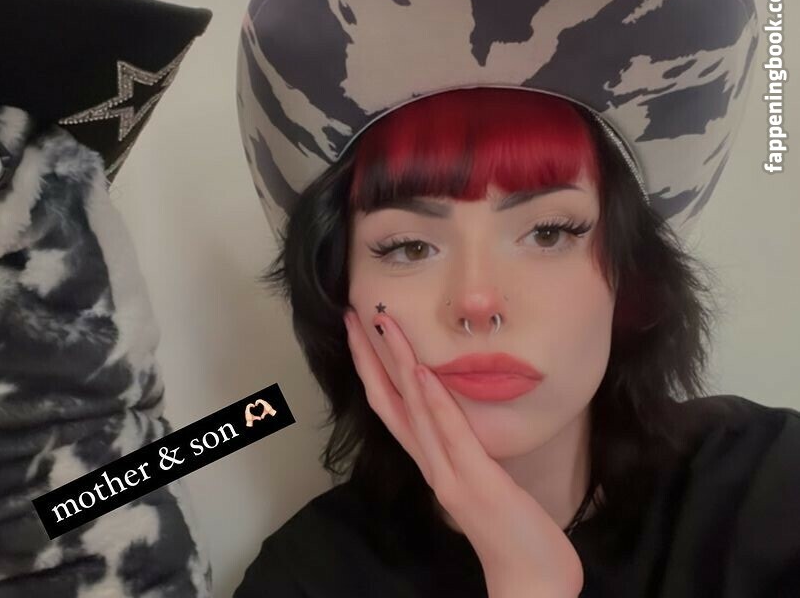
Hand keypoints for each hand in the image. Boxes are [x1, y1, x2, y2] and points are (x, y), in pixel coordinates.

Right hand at [342, 309, 582, 597]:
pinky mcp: (474, 481)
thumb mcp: (488, 483)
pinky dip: (431, 401)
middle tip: (354, 315)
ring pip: (412, 410)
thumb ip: (470, 455)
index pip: (394, 408)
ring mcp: (449, 473)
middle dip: (369, 357)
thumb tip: (466, 426)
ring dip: (395, 363)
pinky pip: (448, 434)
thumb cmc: (516, 533)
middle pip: (389, 403)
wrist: (533, 580)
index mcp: (435, 462)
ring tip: (382, 324)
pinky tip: (421, 371)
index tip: (363, 330)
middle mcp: (432, 465)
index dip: (374, 368)